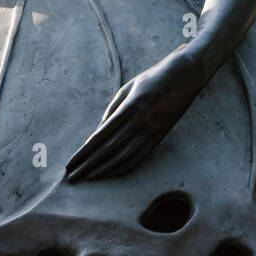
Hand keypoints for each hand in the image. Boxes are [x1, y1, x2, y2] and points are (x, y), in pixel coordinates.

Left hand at [65, 49, 201, 182]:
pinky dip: (124, 167)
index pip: (100, 136)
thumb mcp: (127, 89)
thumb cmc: (151, 79)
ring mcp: (151, 132)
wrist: (184, 76)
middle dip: (89, 165)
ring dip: (104, 170)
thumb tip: (98, 133)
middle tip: (72, 178)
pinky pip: (140, 157)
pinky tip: (112, 173)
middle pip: (109, 150)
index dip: (84, 153)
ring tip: (88, 179)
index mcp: (129, 109)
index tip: (71, 163)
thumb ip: (112, 110)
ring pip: (124, 157)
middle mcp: (140, 123)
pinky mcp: (160, 137)